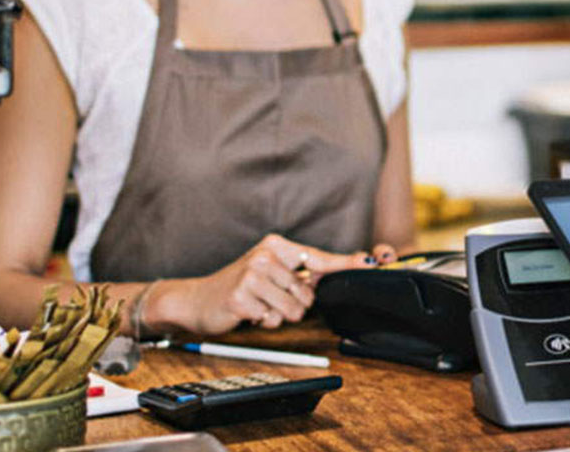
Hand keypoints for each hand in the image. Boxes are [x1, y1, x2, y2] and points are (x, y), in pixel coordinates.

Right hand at [156, 234, 373, 334]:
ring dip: (278, 315)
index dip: (346, 263)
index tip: (371, 261)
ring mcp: (251, 276)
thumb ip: (302, 273)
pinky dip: (262, 322)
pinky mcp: (241, 298)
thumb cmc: (241, 286)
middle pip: (307, 294)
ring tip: (259, 305)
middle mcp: (264, 257)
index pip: (318, 258)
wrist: (198, 299)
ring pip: (293, 310)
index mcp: (276, 247)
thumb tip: (341, 269)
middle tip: (270, 299)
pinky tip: (247, 312)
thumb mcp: (270, 271)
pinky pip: (271, 320)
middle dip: (293, 305)